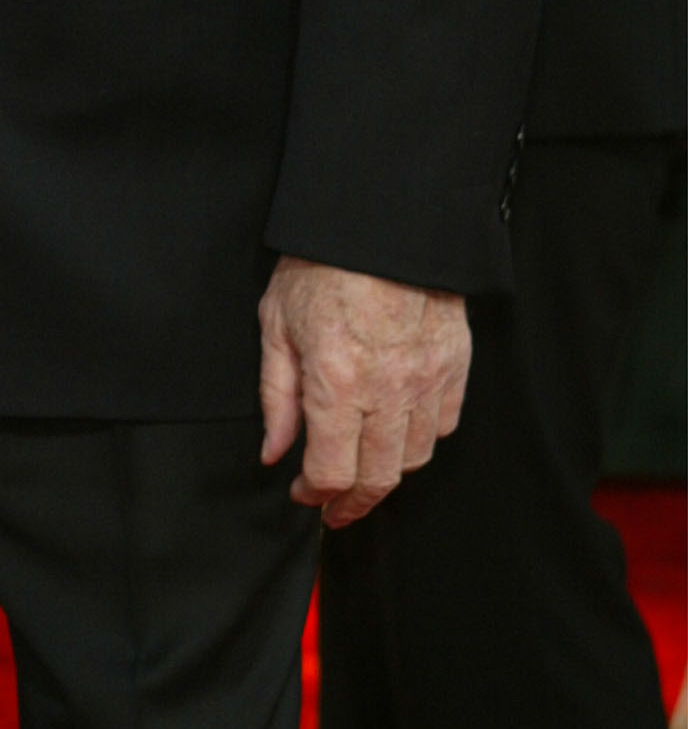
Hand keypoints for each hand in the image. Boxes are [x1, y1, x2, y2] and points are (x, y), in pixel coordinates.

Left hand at [258, 254, 470, 527]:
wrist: (381, 221)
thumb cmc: (323, 264)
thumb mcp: (276, 324)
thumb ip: (276, 396)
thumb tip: (275, 450)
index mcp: (336, 382)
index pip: (332, 471)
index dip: (315, 494)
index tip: (303, 493)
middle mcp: (387, 390)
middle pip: (378, 478)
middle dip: (352, 503)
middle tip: (335, 507)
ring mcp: (427, 380)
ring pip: (415, 458)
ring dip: (386, 473)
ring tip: (364, 471)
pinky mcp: (455, 366)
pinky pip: (444, 424)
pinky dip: (421, 438)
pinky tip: (398, 432)